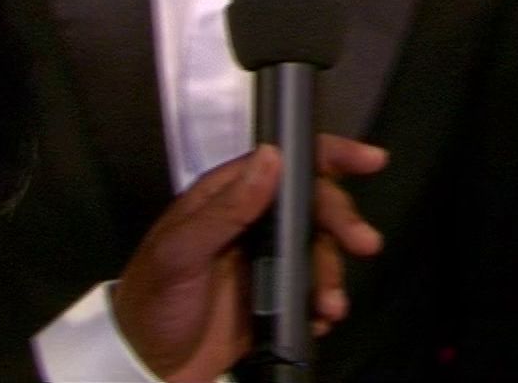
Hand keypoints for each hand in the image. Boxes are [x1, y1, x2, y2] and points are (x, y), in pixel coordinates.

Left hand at [112, 137, 387, 381]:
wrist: (147, 368)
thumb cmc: (152, 303)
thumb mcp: (182, 253)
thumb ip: (226, 208)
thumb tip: (271, 158)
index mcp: (226, 199)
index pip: (283, 163)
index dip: (328, 157)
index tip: (370, 159)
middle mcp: (251, 224)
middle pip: (312, 208)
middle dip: (342, 223)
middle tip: (365, 244)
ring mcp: (265, 262)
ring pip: (318, 252)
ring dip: (332, 274)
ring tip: (331, 305)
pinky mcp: (274, 299)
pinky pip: (312, 292)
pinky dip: (323, 303)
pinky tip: (321, 318)